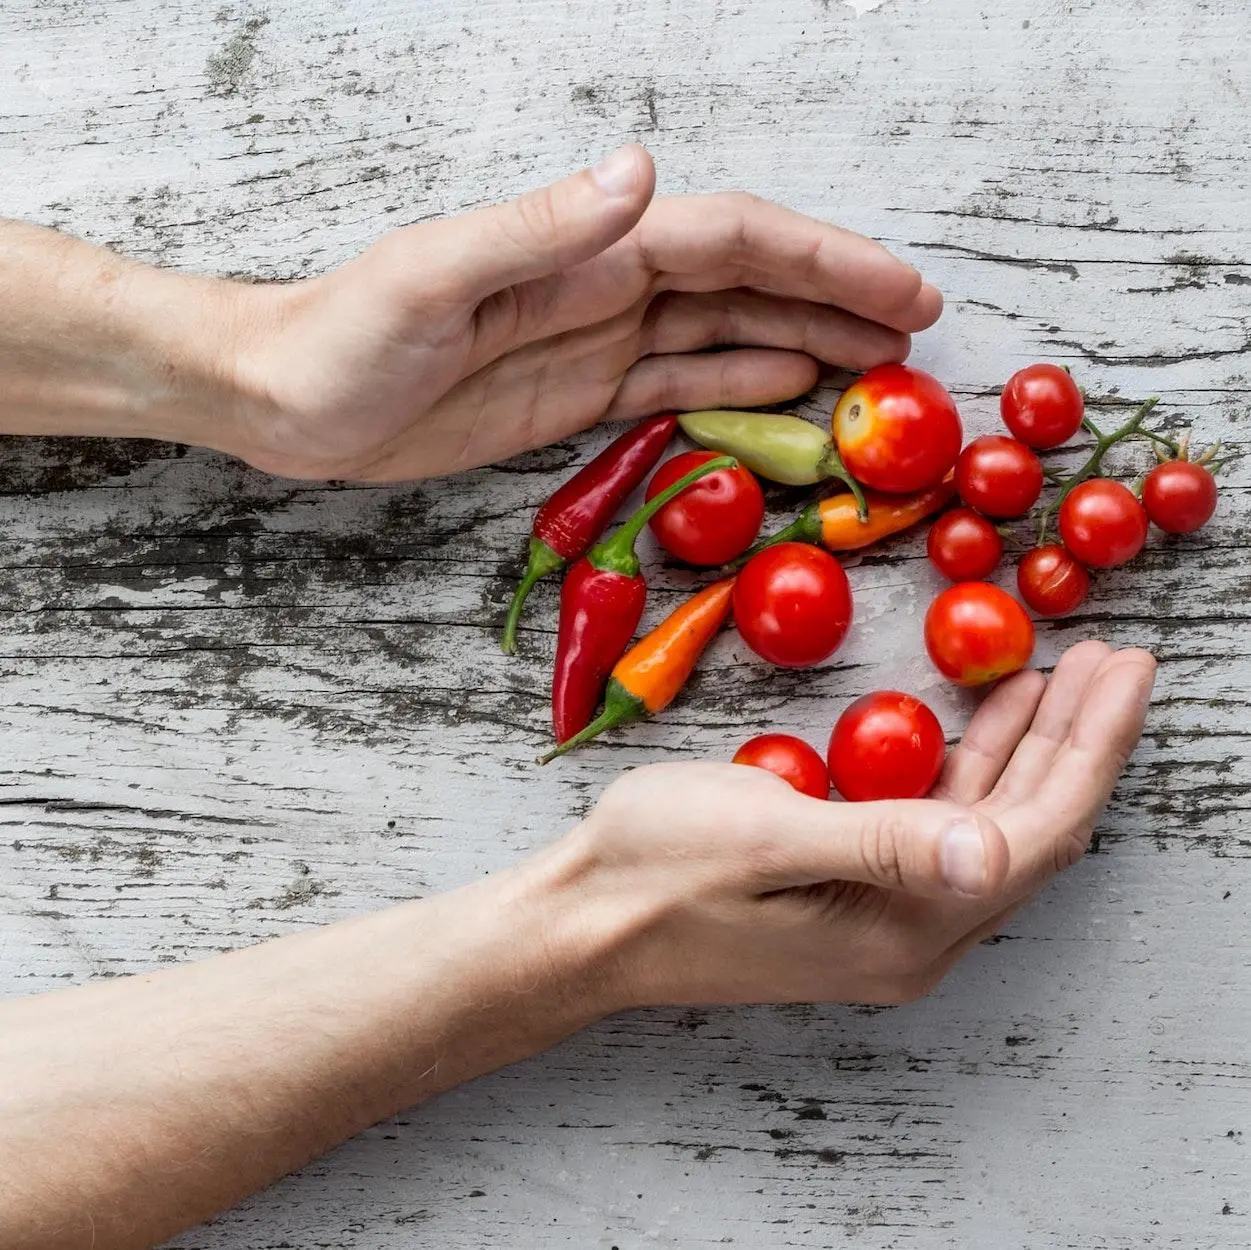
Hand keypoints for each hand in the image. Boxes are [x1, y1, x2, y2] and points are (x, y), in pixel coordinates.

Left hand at [220, 145, 941, 479]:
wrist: (286, 400)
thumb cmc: (341, 336)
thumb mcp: (432, 278)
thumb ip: (538, 229)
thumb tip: (640, 175)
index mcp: (585, 250)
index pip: (729, 242)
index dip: (821, 260)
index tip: (897, 290)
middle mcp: (606, 287)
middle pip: (747, 283)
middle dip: (836, 297)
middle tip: (917, 332)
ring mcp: (597, 342)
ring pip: (726, 334)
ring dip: (804, 342)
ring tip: (878, 367)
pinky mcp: (578, 395)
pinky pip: (679, 386)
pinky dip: (740, 387)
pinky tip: (789, 390)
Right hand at [548, 641, 1155, 1007]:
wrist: (580, 923)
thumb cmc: (652, 872)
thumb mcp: (761, 838)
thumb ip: (881, 844)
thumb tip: (991, 854)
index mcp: (900, 929)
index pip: (1034, 833)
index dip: (1088, 748)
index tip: (1123, 672)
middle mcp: (909, 937)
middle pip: (1027, 831)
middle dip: (1076, 742)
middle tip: (1113, 659)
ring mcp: (882, 923)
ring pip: (989, 829)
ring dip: (1028, 751)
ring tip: (1063, 677)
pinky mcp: (853, 899)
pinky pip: (942, 830)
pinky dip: (971, 768)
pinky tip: (980, 721)